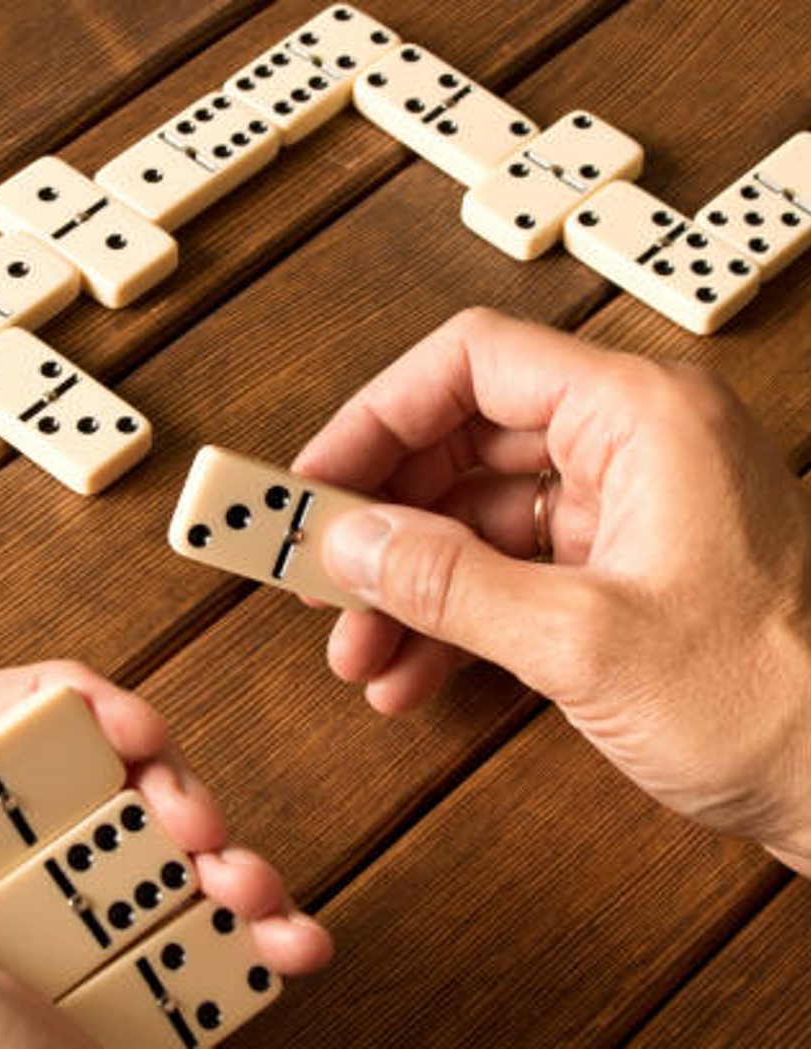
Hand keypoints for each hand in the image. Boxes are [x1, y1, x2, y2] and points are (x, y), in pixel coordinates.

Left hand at [0, 661, 331, 1047]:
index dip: (50, 702)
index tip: (130, 724)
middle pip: (81, 774)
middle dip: (159, 780)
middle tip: (198, 821)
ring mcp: (74, 939)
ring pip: (154, 837)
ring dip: (224, 852)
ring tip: (251, 889)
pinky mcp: (140, 980)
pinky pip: (205, 920)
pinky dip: (259, 921)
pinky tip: (291, 939)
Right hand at [295, 308, 810, 872]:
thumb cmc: (773, 701)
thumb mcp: (584, 641)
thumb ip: (452, 584)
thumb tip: (350, 543)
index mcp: (639, 416)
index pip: (472, 363)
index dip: (378, 415)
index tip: (319, 477)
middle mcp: (626, 447)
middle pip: (461, 444)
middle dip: (385, 520)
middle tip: (320, 571)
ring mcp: (618, 512)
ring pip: (474, 519)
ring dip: (408, 585)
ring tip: (356, 649)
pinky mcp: (611, 572)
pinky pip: (504, 574)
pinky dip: (451, 620)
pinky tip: (408, 674)